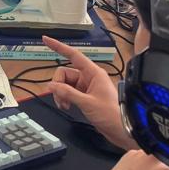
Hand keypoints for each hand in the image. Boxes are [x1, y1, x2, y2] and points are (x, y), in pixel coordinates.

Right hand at [42, 36, 136, 150]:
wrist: (122, 130)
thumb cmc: (111, 114)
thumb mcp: (87, 103)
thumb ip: (67, 93)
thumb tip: (50, 86)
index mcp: (93, 73)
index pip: (73, 55)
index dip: (58, 47)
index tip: (46, 40)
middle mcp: (88, 77)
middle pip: (64, 73)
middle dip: (58, 86)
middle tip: (60, 99)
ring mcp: (86, 87)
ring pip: (64, 84)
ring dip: (60, 94)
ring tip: (64, 105)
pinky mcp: (84, 96)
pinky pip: (68, 92)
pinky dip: (64, 99)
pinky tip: (67, 107)